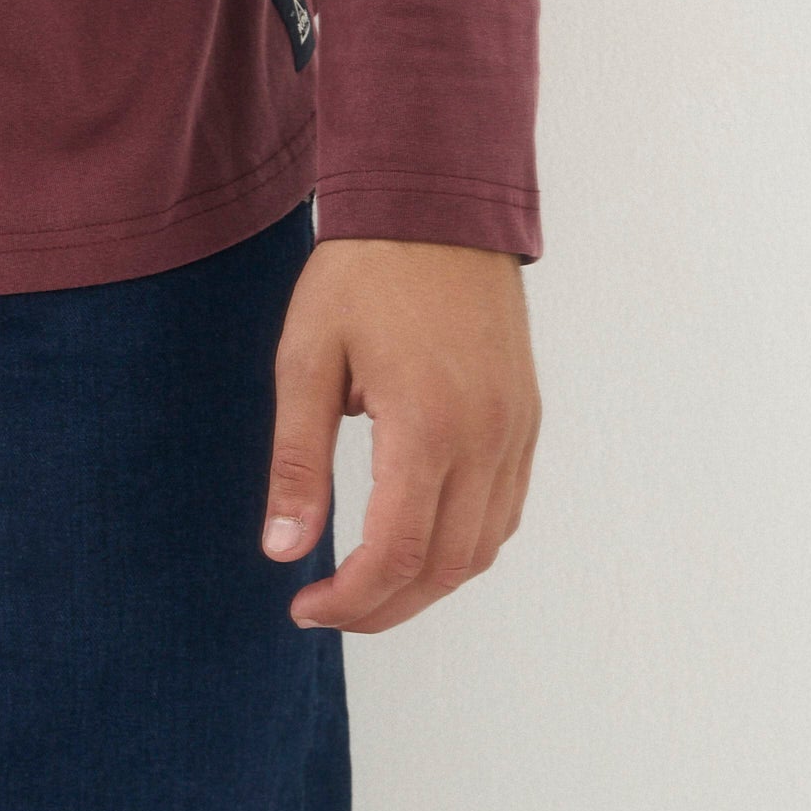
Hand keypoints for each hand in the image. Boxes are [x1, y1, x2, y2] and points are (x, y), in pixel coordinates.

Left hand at [262, 238, 539, 634]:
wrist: (436, 203)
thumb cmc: (361, 274)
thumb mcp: (307, 358)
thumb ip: (298, 461)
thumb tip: (283, 551)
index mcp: (427, 424)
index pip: (398, 554)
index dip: (351, 599)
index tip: (303, 606)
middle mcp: (486, 437)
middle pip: (446, 568)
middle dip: (384, 606)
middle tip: (327, 607)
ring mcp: (516, 429)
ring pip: (484, 548)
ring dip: (427, 583)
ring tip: (367, 583)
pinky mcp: (526, 418)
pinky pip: (506, 510)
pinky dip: (464, 544)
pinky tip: (418, 539)